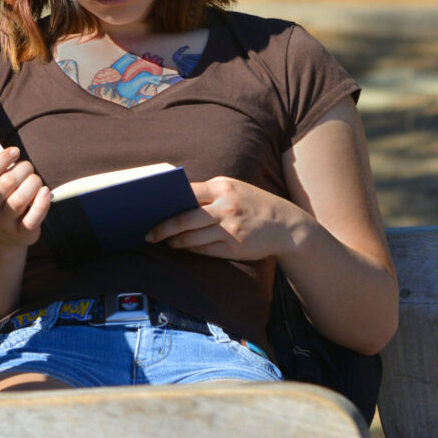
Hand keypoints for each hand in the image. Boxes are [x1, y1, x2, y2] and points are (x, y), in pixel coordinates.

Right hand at [0, 129, 49, 247]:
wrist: (0, 234)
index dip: (0, 160)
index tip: (15, 151)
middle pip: (6, 184)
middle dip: (23, 169)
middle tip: (27, 166)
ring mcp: (3, 224)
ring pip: (21, 199)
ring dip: (34, 183)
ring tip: (35, 180)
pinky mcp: (21, 234)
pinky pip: (33, 218)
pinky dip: (42, 203)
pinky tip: (45, 192)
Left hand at [146, 176, 303, 260]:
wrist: (287, 225)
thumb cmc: (253, 205)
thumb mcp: (234, 190)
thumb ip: (208, 194)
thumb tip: (175, 204)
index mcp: (223, 187)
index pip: (187, 193)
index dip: (167, 203)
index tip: (151, 210)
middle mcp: (226, 206)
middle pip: (184, 219)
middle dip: (163, 228)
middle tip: (150, 234)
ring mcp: (231, 228)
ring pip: (192, 238)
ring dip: (175, 241)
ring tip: (165, 242)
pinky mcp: (235, 247)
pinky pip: (204, 250)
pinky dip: (191, 249)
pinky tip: (183, 247)